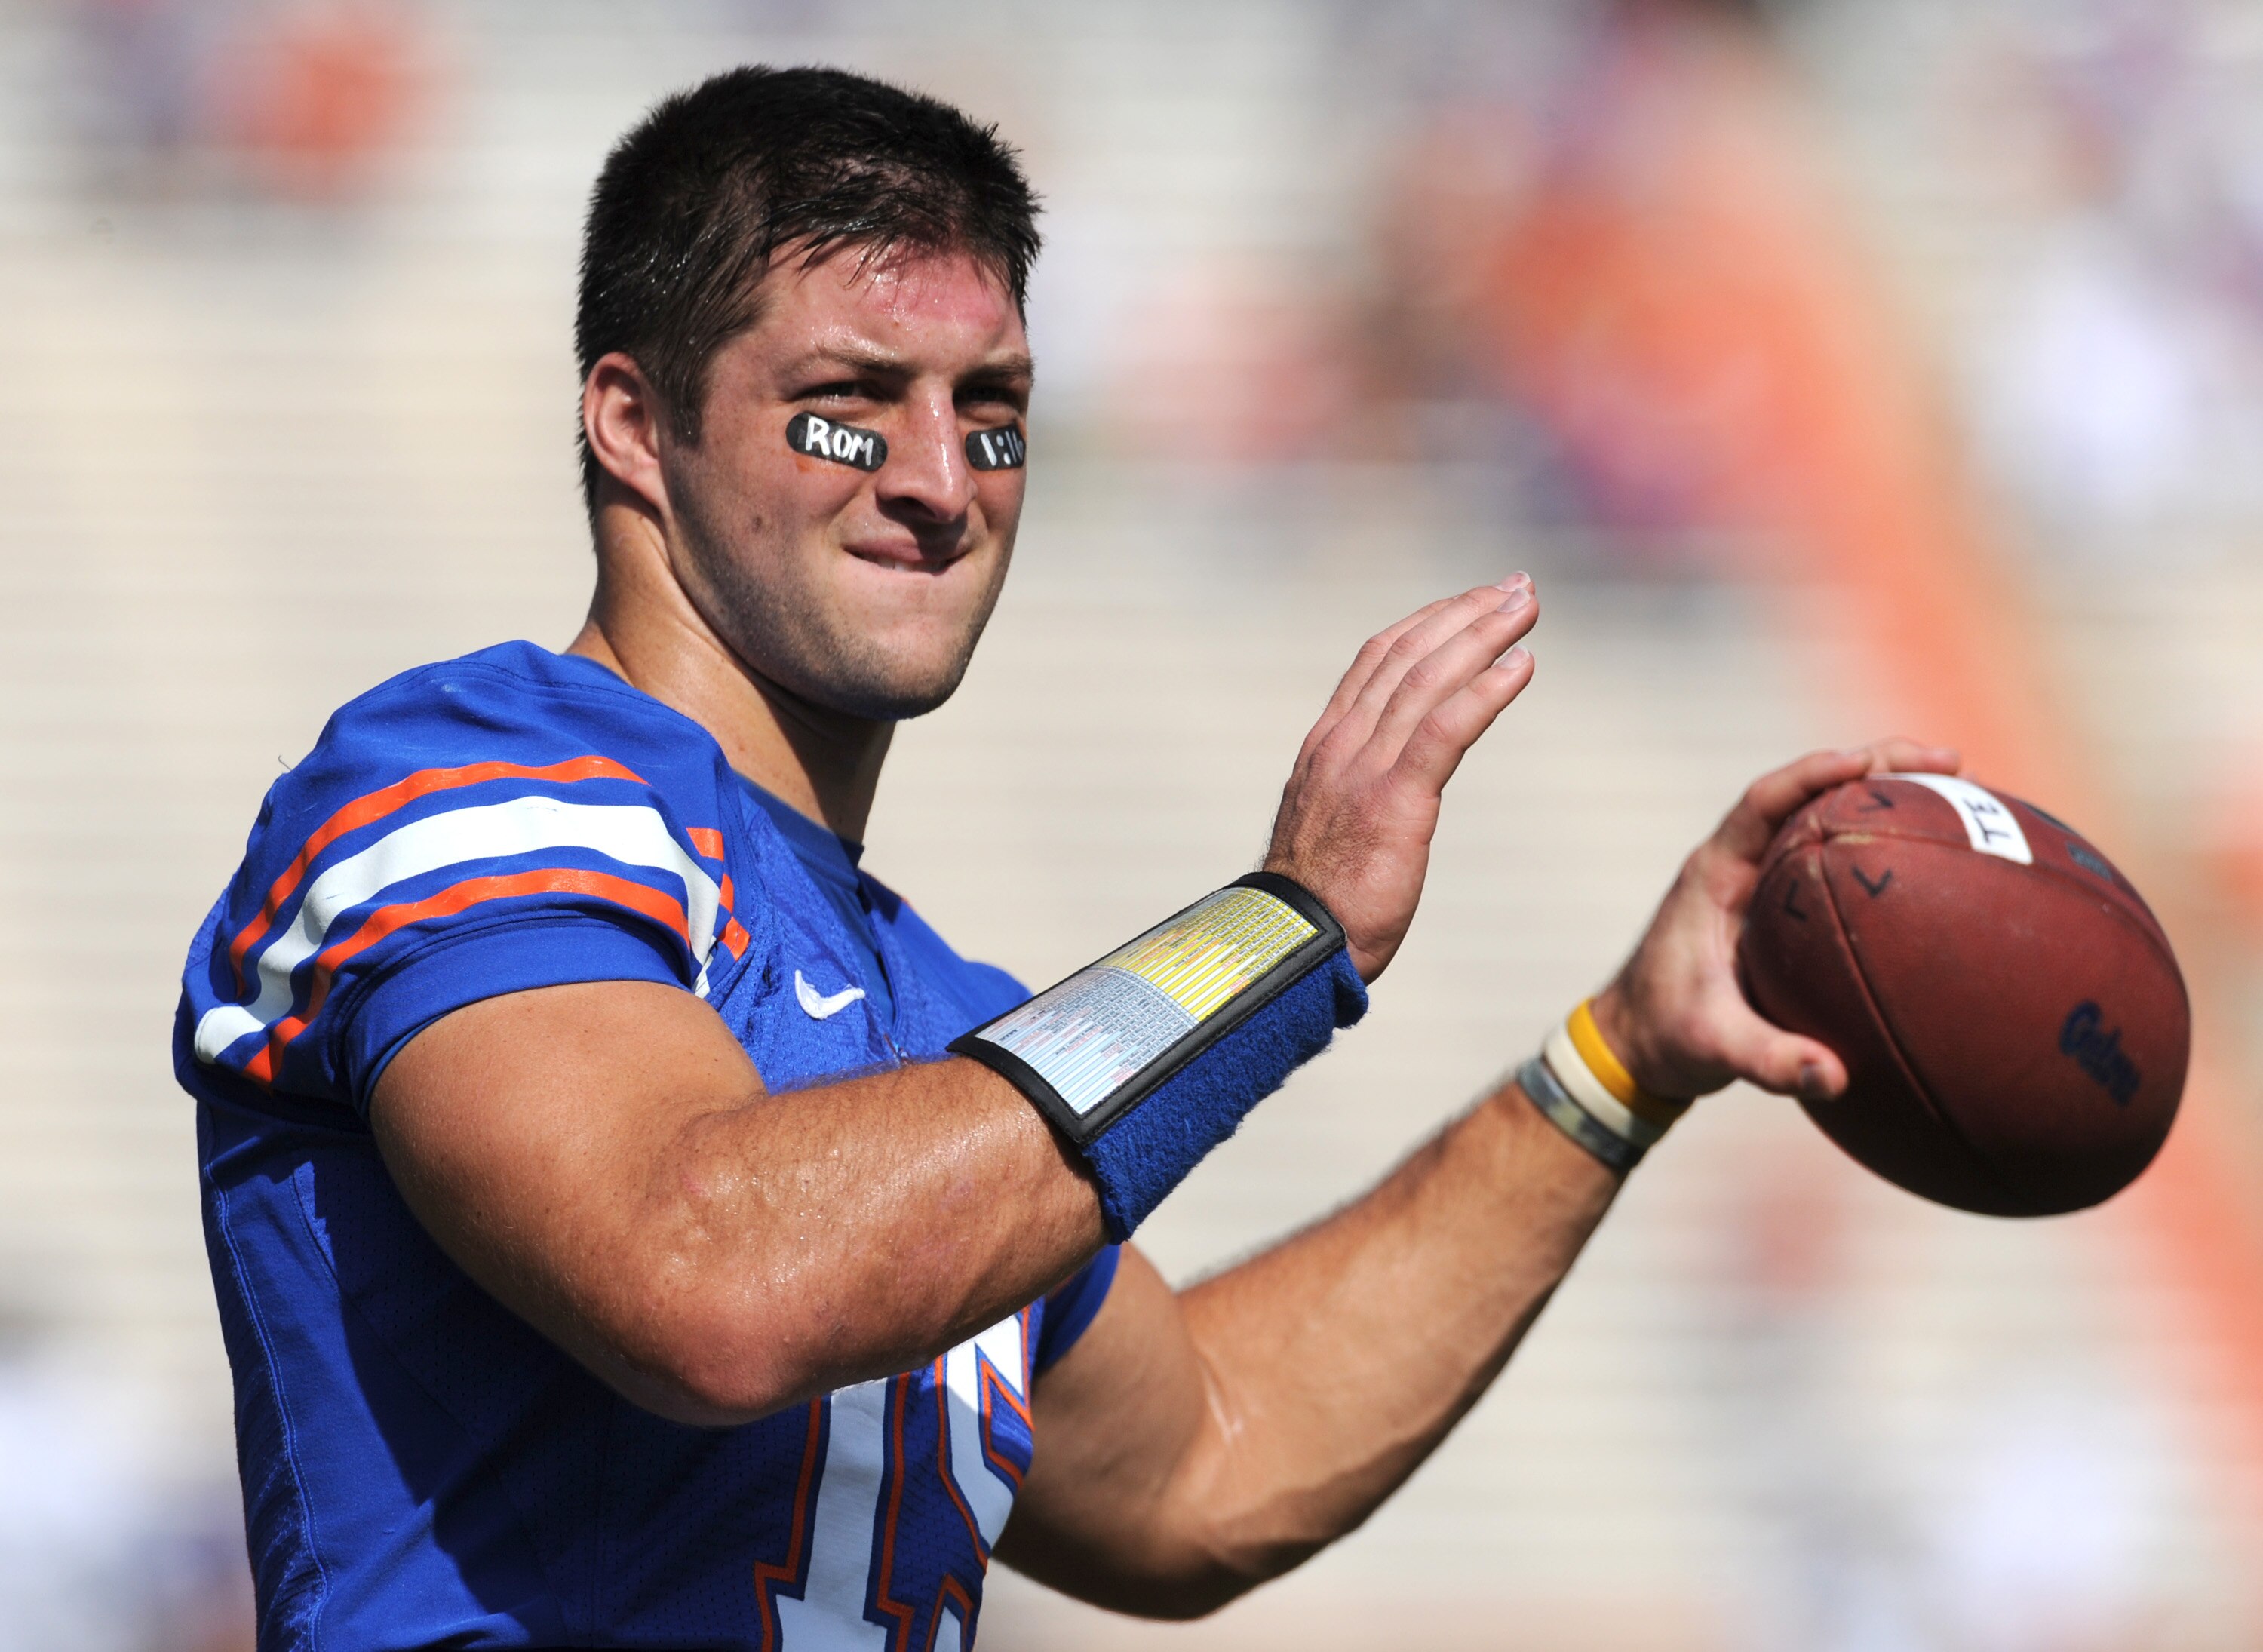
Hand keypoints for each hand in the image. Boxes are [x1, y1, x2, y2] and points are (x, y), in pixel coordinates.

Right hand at [1265, 577, 1538, 982]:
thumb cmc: (1316, 905)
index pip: (1377, 660)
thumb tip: (1378, 791)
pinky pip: (1446, 730)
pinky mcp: (1395, 800)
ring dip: (1484, 635)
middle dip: (1466, 613)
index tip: (1472, 603)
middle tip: (1516, 587)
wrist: (1291, 949)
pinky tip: (1523, 665)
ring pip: (1429, 679)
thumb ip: (1351, 793)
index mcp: (1325, 746)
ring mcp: (1364, 769)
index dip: (1429, 622)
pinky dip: (1487, 690)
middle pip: (1408, 654)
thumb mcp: (1329, 829)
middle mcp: (1341, 744)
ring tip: (1527, 608)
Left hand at [1589, 739, 1960, 1100]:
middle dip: (1878, 766)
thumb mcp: (1711, 1048)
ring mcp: (1763, 878)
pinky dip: (1884, 842)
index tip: (1869, 763)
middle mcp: (1740, 863)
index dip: (1813, 774)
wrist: (1635, 1044)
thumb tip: (1833, 1078)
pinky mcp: (1783, 902)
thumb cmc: (1664, 1036)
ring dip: (1888, 794)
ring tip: (1963, 785)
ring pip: (1828, 815)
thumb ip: (1767, 1061)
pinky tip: (1941, 852)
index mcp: (1713, 875)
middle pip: (1810, 791)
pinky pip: (1838, 855)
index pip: (1762, 802)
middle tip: (1951, 761)